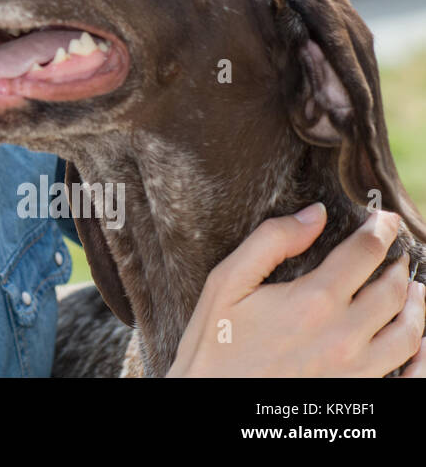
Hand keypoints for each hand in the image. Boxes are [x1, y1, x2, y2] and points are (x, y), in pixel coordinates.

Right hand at [166, 203, 425, 375]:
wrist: (211, 400)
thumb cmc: (214, 344)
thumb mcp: (226, 282)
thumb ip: (270, 241)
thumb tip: (314, 214)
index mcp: (313, 300)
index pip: (365, 252)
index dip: (379, 228)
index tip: (381, 219)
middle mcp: (343, 335)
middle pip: (394, 289)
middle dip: (398, 263)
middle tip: (395, 251)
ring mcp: (356, 369)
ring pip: (410, 331)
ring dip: (416, 303)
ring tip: (412, 289)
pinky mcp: (358, 393)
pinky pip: (411, 376)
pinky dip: (424, 356)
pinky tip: (421, 341)